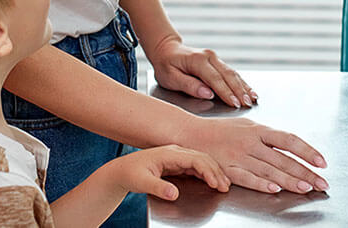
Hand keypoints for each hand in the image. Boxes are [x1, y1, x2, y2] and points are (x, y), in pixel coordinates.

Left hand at [105, 145, 230, 200]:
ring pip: (201, 162)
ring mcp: (177, 158)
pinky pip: (196, 167)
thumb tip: (175, 194)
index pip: (195, 159)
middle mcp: (175, 153)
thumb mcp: (142, 182)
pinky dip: (206, 174)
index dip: (208, 171)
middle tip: (225, 186)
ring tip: (224, 184)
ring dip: (213, 172)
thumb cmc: (130, 173)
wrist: (122, 171)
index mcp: (169, 153)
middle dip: (215, 172)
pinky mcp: (177, 164)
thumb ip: (159, 187)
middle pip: (202, 158)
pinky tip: (212, 181)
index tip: (215, 183)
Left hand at [148, 35, 257, 108]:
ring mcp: (214, 58)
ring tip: (252, 99)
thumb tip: (207, 94)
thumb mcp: (170, 78)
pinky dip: (241, 82)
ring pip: (232, 73)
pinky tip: (249, 90)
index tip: (235, 104)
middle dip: (239, 91)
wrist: (166, 50)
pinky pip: (231, 72)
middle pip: (228, 75)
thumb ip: (189, 85)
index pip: (215, 79)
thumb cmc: (165, 66)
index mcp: (197, 60)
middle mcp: (209, 57)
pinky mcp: (217, 62)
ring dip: (243, 87)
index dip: (226, 92)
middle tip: (247, 104)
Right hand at [180, 116, 328, 194]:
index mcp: (258, 129)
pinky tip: (275, 189)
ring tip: (306, 188)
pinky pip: (247, 178)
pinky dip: (262, 184)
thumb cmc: (221, 130)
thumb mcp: (246, 125)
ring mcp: (238, 156)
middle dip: (305, 172)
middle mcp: (250, 142)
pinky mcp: (227, 169)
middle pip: (283, 159)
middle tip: (322, 182)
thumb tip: (291, 145)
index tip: (322, 162)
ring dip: (289, 181)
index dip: (307, 151)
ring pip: (269, 170)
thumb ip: (267, 136)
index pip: (288, 140)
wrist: (191, 134)